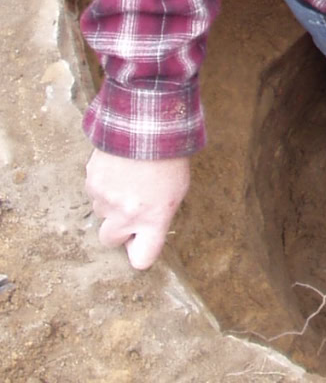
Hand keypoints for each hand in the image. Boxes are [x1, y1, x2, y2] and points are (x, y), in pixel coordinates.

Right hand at [85, 148, 190, 269]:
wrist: (145, 124)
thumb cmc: (168, 156)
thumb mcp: (178, 189)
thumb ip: (159, 214)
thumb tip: (146, 228)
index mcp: (154, 219)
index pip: (142, 259)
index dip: (140, 253)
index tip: (141, 245)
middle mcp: (127, 215)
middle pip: (110, 241)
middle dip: (118, 230)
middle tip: (130, 209)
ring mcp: (105, 199)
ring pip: (101, 212)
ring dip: (111, 202)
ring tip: (128, 178)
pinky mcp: (91, 183)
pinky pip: (94, 192)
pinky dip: (103, 184)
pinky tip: (118, 167)